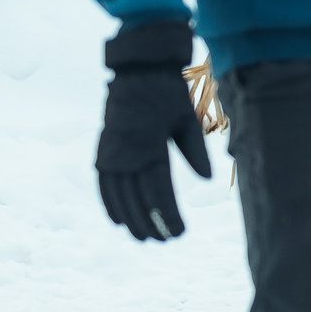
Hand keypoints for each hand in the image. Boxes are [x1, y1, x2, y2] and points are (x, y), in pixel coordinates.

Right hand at [96, 20, 212, 241]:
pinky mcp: (103, 149)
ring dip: (130, 218)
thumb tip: (208, 181)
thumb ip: (196, 151)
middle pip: (137, 198)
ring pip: (118, 194)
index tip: (179, 233)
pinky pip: (103, 182)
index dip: (167, 215)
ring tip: (143, 238)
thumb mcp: (188, 119)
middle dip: (151, 222)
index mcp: (151, 145)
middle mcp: (126, 152)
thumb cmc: (169, 94)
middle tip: (165, 241)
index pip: (159, 190)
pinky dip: (109, 202)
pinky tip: (117, 220)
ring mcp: (111, 151)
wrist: (138, 70)